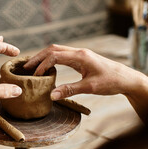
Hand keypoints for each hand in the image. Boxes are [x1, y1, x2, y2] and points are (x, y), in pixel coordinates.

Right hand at [23, 44, 145, 99]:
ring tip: (32, 67)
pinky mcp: (81, 59)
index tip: (35, 76)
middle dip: (38, 57)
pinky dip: (51, 60)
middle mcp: (79, 52)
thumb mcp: (90, 87)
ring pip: (57, 51)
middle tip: (25, 67)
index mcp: (80, 56)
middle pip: (53, 49)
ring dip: (43, 57)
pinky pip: (62, 55)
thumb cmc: (110, 82)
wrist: (126, 79)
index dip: (42, 65)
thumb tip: (51, 96)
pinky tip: (46, 68)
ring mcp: (80, 54)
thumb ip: (69, 90)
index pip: (54, 56)